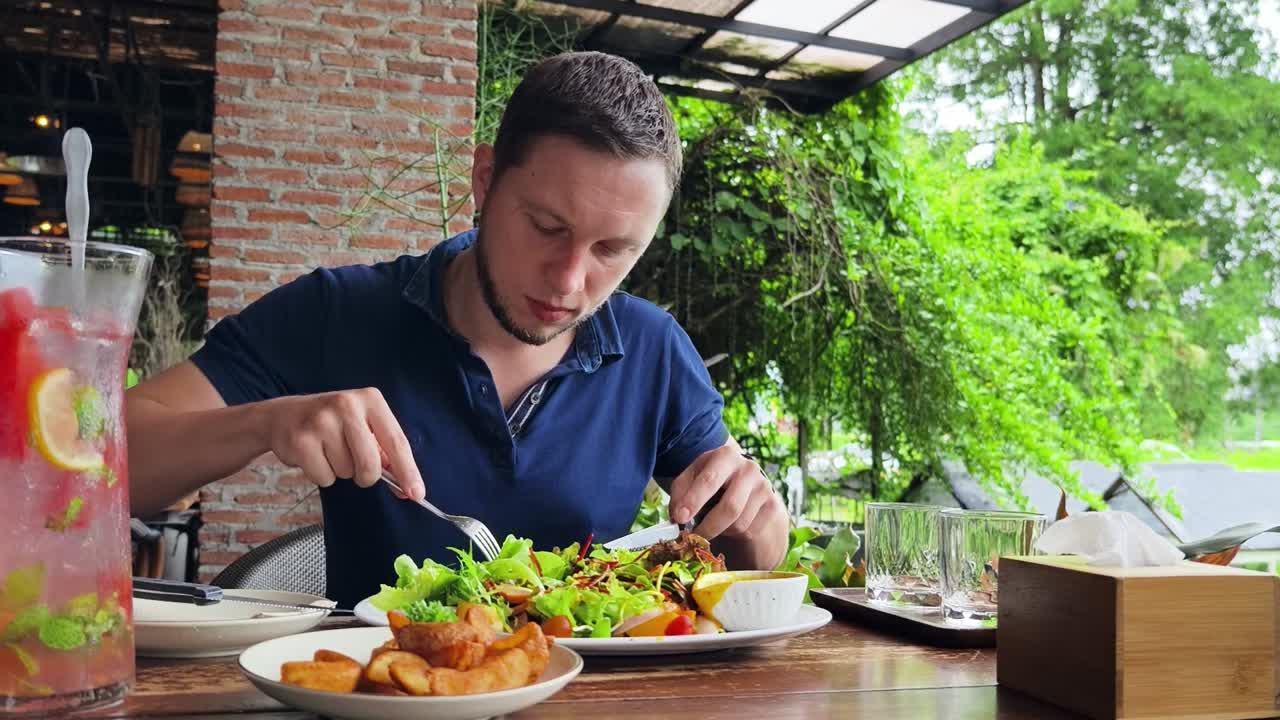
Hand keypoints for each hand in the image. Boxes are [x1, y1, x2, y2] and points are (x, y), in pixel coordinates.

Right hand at [263, 388, 424, 500]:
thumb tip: (409, 489)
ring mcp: (321, 422)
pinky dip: (322, 475)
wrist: (284, 415)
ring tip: (328, 451)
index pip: (397, 441)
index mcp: (370, 399)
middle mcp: (347, 405)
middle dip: (366, 476)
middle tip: (356, 467)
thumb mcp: (363, 425)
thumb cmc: (334, 424)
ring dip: (340, 471)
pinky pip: (324, 478)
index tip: (417, 494)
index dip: (408, 471)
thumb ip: (385, 452)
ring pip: (347, 473)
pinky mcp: (301, 441)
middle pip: (371, 464)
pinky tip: (314, 456)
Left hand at [668, 444, 783, 545]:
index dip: (694, 500)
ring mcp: (764, 487)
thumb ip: (680, 494)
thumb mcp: (692, 478)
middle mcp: (749, 468)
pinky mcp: (773, 506)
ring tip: (713, 522)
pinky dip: (734, 534)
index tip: (680, 518)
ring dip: (721, 530)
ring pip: (739, 524)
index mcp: (725, 456)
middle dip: (708, 527)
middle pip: (730, 507)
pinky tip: (730, 522)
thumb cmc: (710, 480)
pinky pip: (750, 531)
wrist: (743, 483)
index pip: (709, 480)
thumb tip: (677, 516)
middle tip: (693, 538)